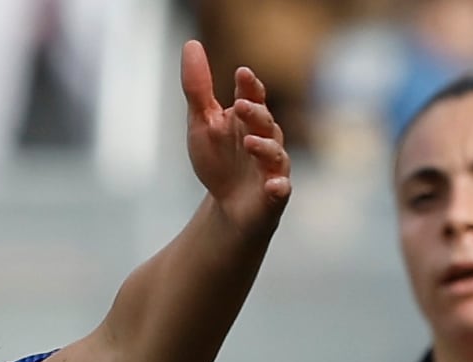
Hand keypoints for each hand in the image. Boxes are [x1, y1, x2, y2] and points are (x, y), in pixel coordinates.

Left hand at [181, 40, 291, 236]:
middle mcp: (266, 138)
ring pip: (275, 154)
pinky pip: (281, 189)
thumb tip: (191, 45)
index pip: (253, 96)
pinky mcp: (274, 194)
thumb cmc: (219, 160)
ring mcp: (272, 166)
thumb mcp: (202, 123)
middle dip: (255, 114)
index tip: (241, 74)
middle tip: (240, 106)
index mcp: (249, 118)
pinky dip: (279, 187)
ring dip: (264, 148)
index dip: (249, 86)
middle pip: (265, 122)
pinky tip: (274, 186)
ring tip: (249, 143)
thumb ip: (198, 88)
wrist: (228, 206)